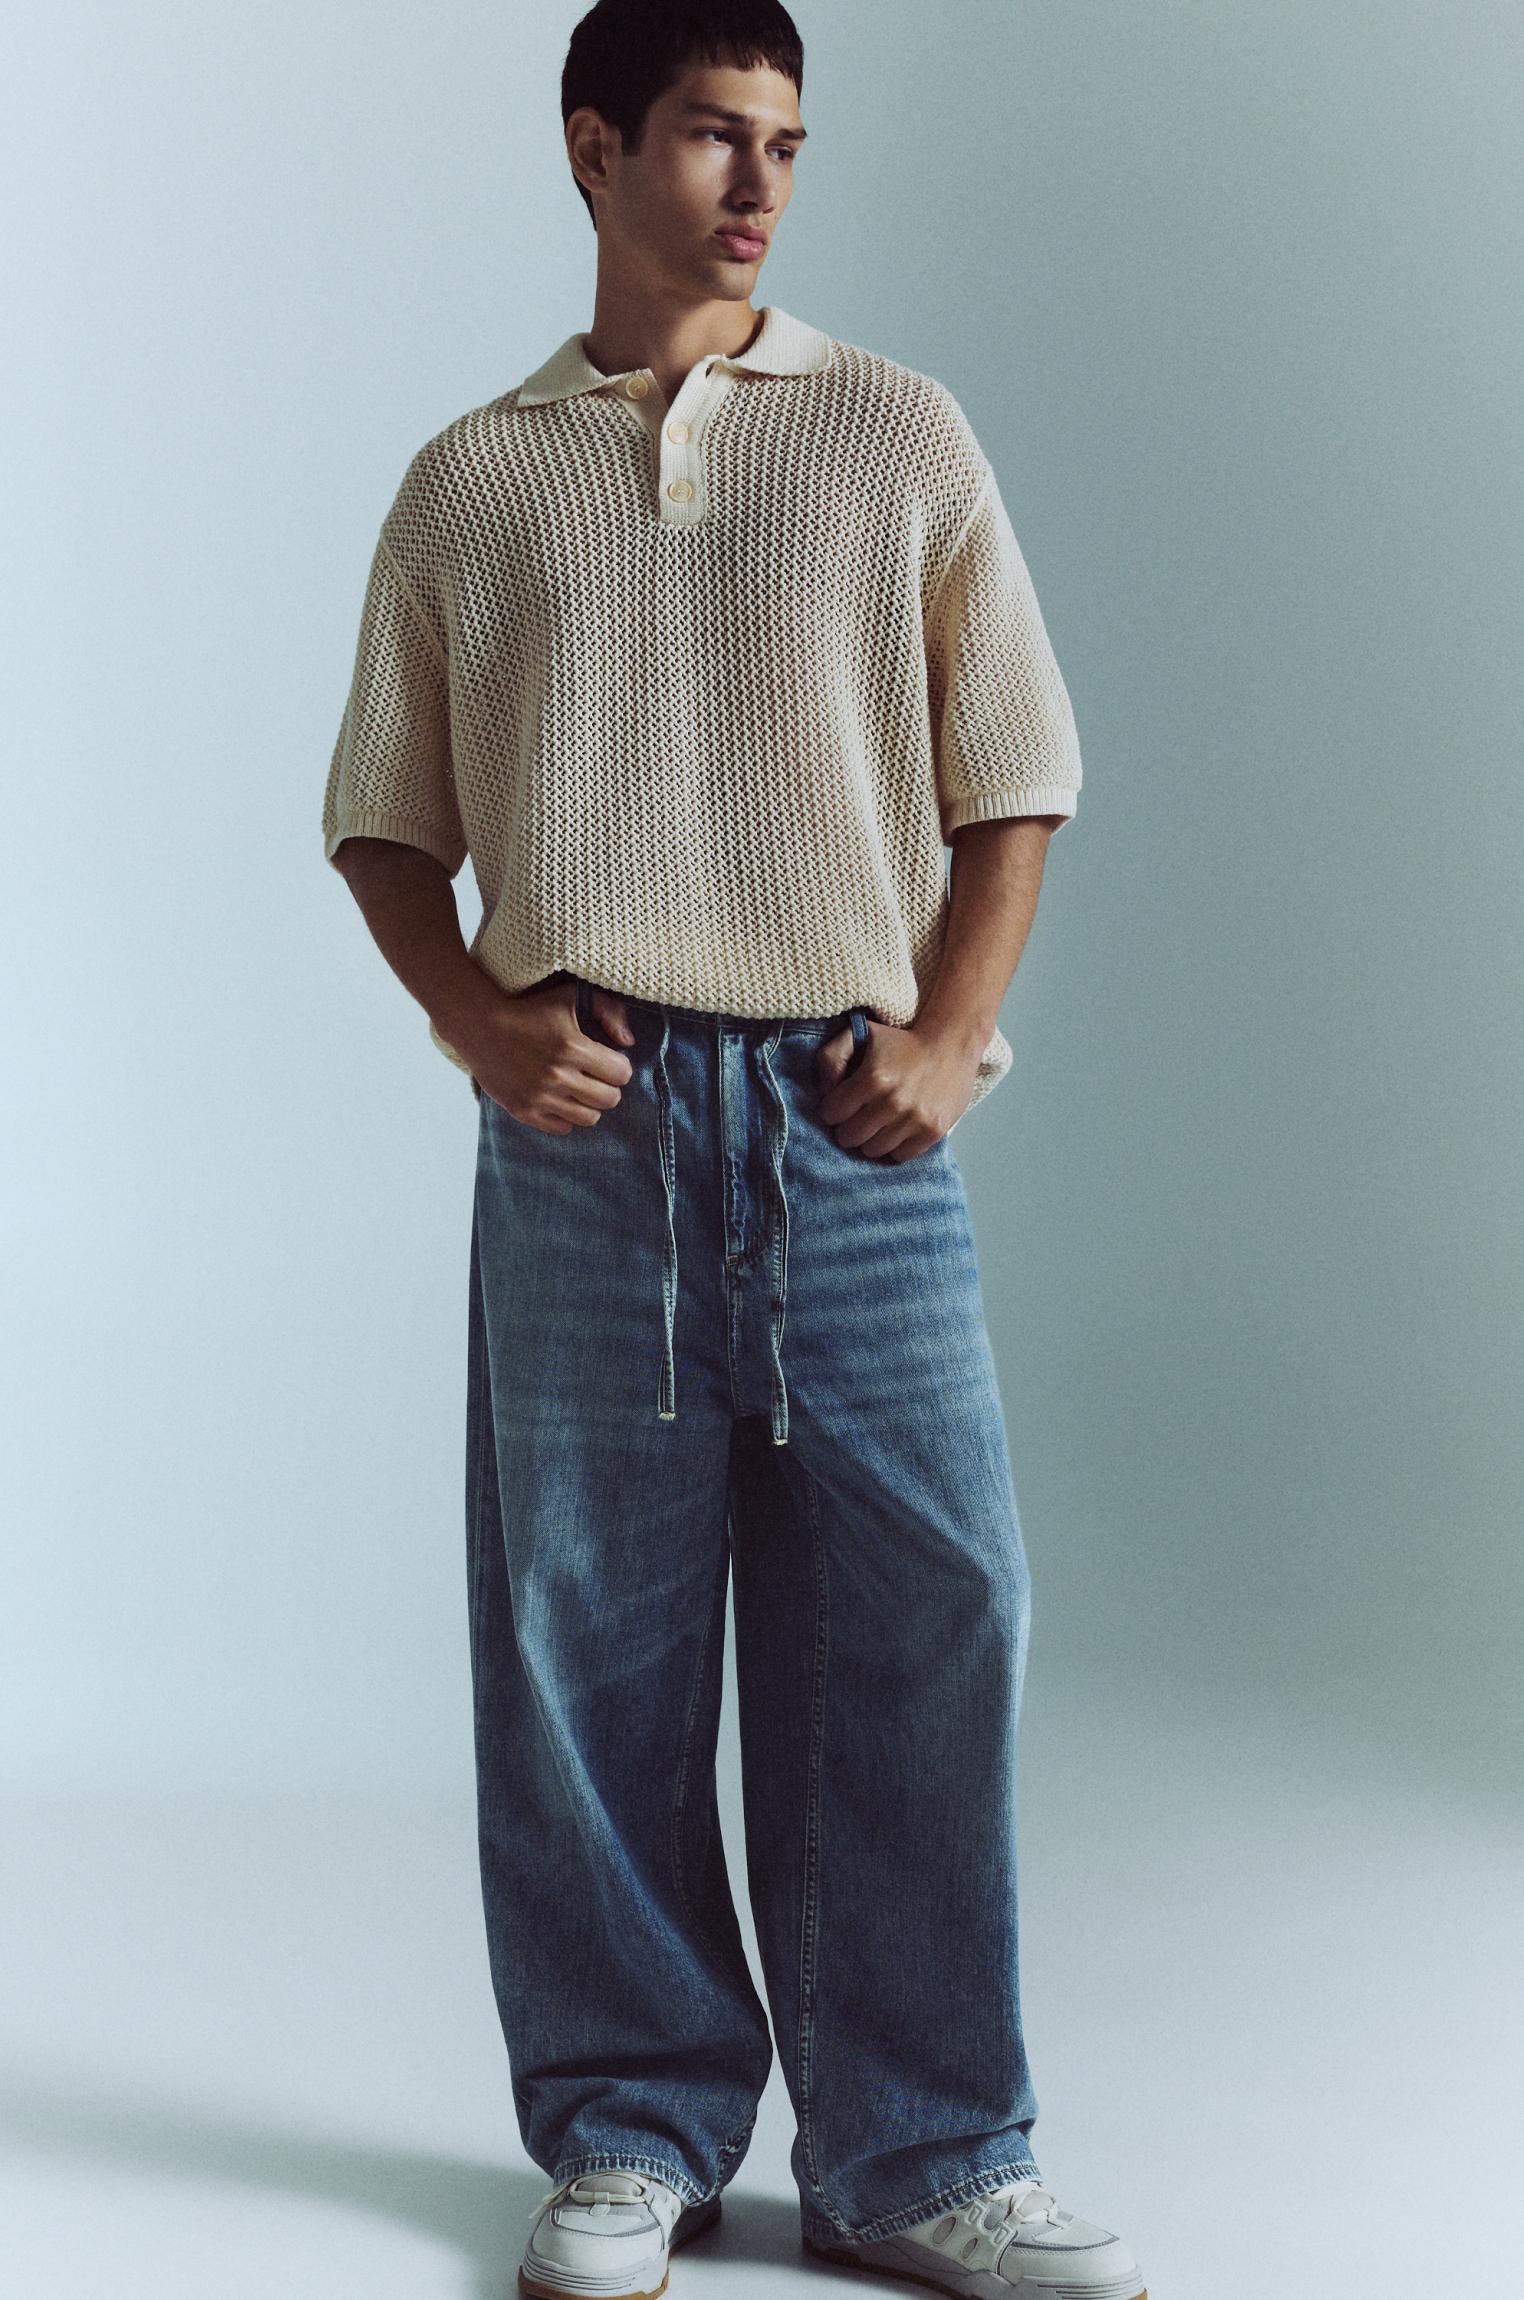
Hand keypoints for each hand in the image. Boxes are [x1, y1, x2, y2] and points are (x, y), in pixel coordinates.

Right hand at [468, 979, 637, 1134]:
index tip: (608, 1061)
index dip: (619, 1066)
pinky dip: (566, 1117)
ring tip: (579, 1090)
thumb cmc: (529, 1009)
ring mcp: (540, 1097)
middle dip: (608, 1087)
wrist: (480, 1026)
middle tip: (595, 1077)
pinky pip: (563, 1128)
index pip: (621, 1074)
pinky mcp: (524, 1111)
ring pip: (589, 1118)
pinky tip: (560, 1100)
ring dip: (589, 1104)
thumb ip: (609, 1010)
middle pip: (609, 1099)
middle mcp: (558, 1076)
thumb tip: (629, 1041)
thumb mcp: (571, 996)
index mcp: (573, 1047)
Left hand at [815, 1015, 978, 1160]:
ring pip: (873, 1150)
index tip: (843, 1104)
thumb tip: (824, 1093)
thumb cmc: (902, 1042)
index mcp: (872, 1078)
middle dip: (849, 1127)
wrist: (951, 1045)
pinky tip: (898, 1129)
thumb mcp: (861, 1034)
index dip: (834, 1109)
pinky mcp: (933, 1131)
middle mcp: (893, 1101)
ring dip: (872, 1138)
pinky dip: (895, 1146)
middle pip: (850, 1137)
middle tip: (859, 1117)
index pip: (832, 1113)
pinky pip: (900, 1156)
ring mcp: (915, 1119)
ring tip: (879, 1123)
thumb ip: (831, 1058)